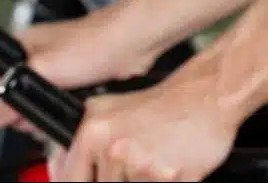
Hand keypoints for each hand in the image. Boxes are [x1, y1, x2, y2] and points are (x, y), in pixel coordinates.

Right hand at [0, 14, 159, 134]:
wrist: (134, 41)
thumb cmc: (96, 41)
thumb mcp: (44, 70)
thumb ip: (12, 94)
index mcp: (20, 47)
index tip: (8, 115)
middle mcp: (36, 57)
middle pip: (13, 99)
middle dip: (24, 114)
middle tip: (38, 114)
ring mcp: (57, 69)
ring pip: (38, 104)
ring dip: (45, 113)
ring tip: (59, 107)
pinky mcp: (76, 80)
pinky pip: (59, 103)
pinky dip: (64, 109)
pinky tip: (74, 107)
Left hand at [53, 69, 238, 182]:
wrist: (211, 93)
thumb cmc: (164, 104)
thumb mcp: (109, 109)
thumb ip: (75, 143)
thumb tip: (56, 171)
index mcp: (94, 134)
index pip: (71, 182)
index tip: (95, 180)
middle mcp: (115, 150)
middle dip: (124, 180)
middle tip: (138, 164)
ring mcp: (144, 166)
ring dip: (146, 181)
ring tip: (157, 162)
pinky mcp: (172, 177)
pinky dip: (168, 181)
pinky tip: (172, 166)